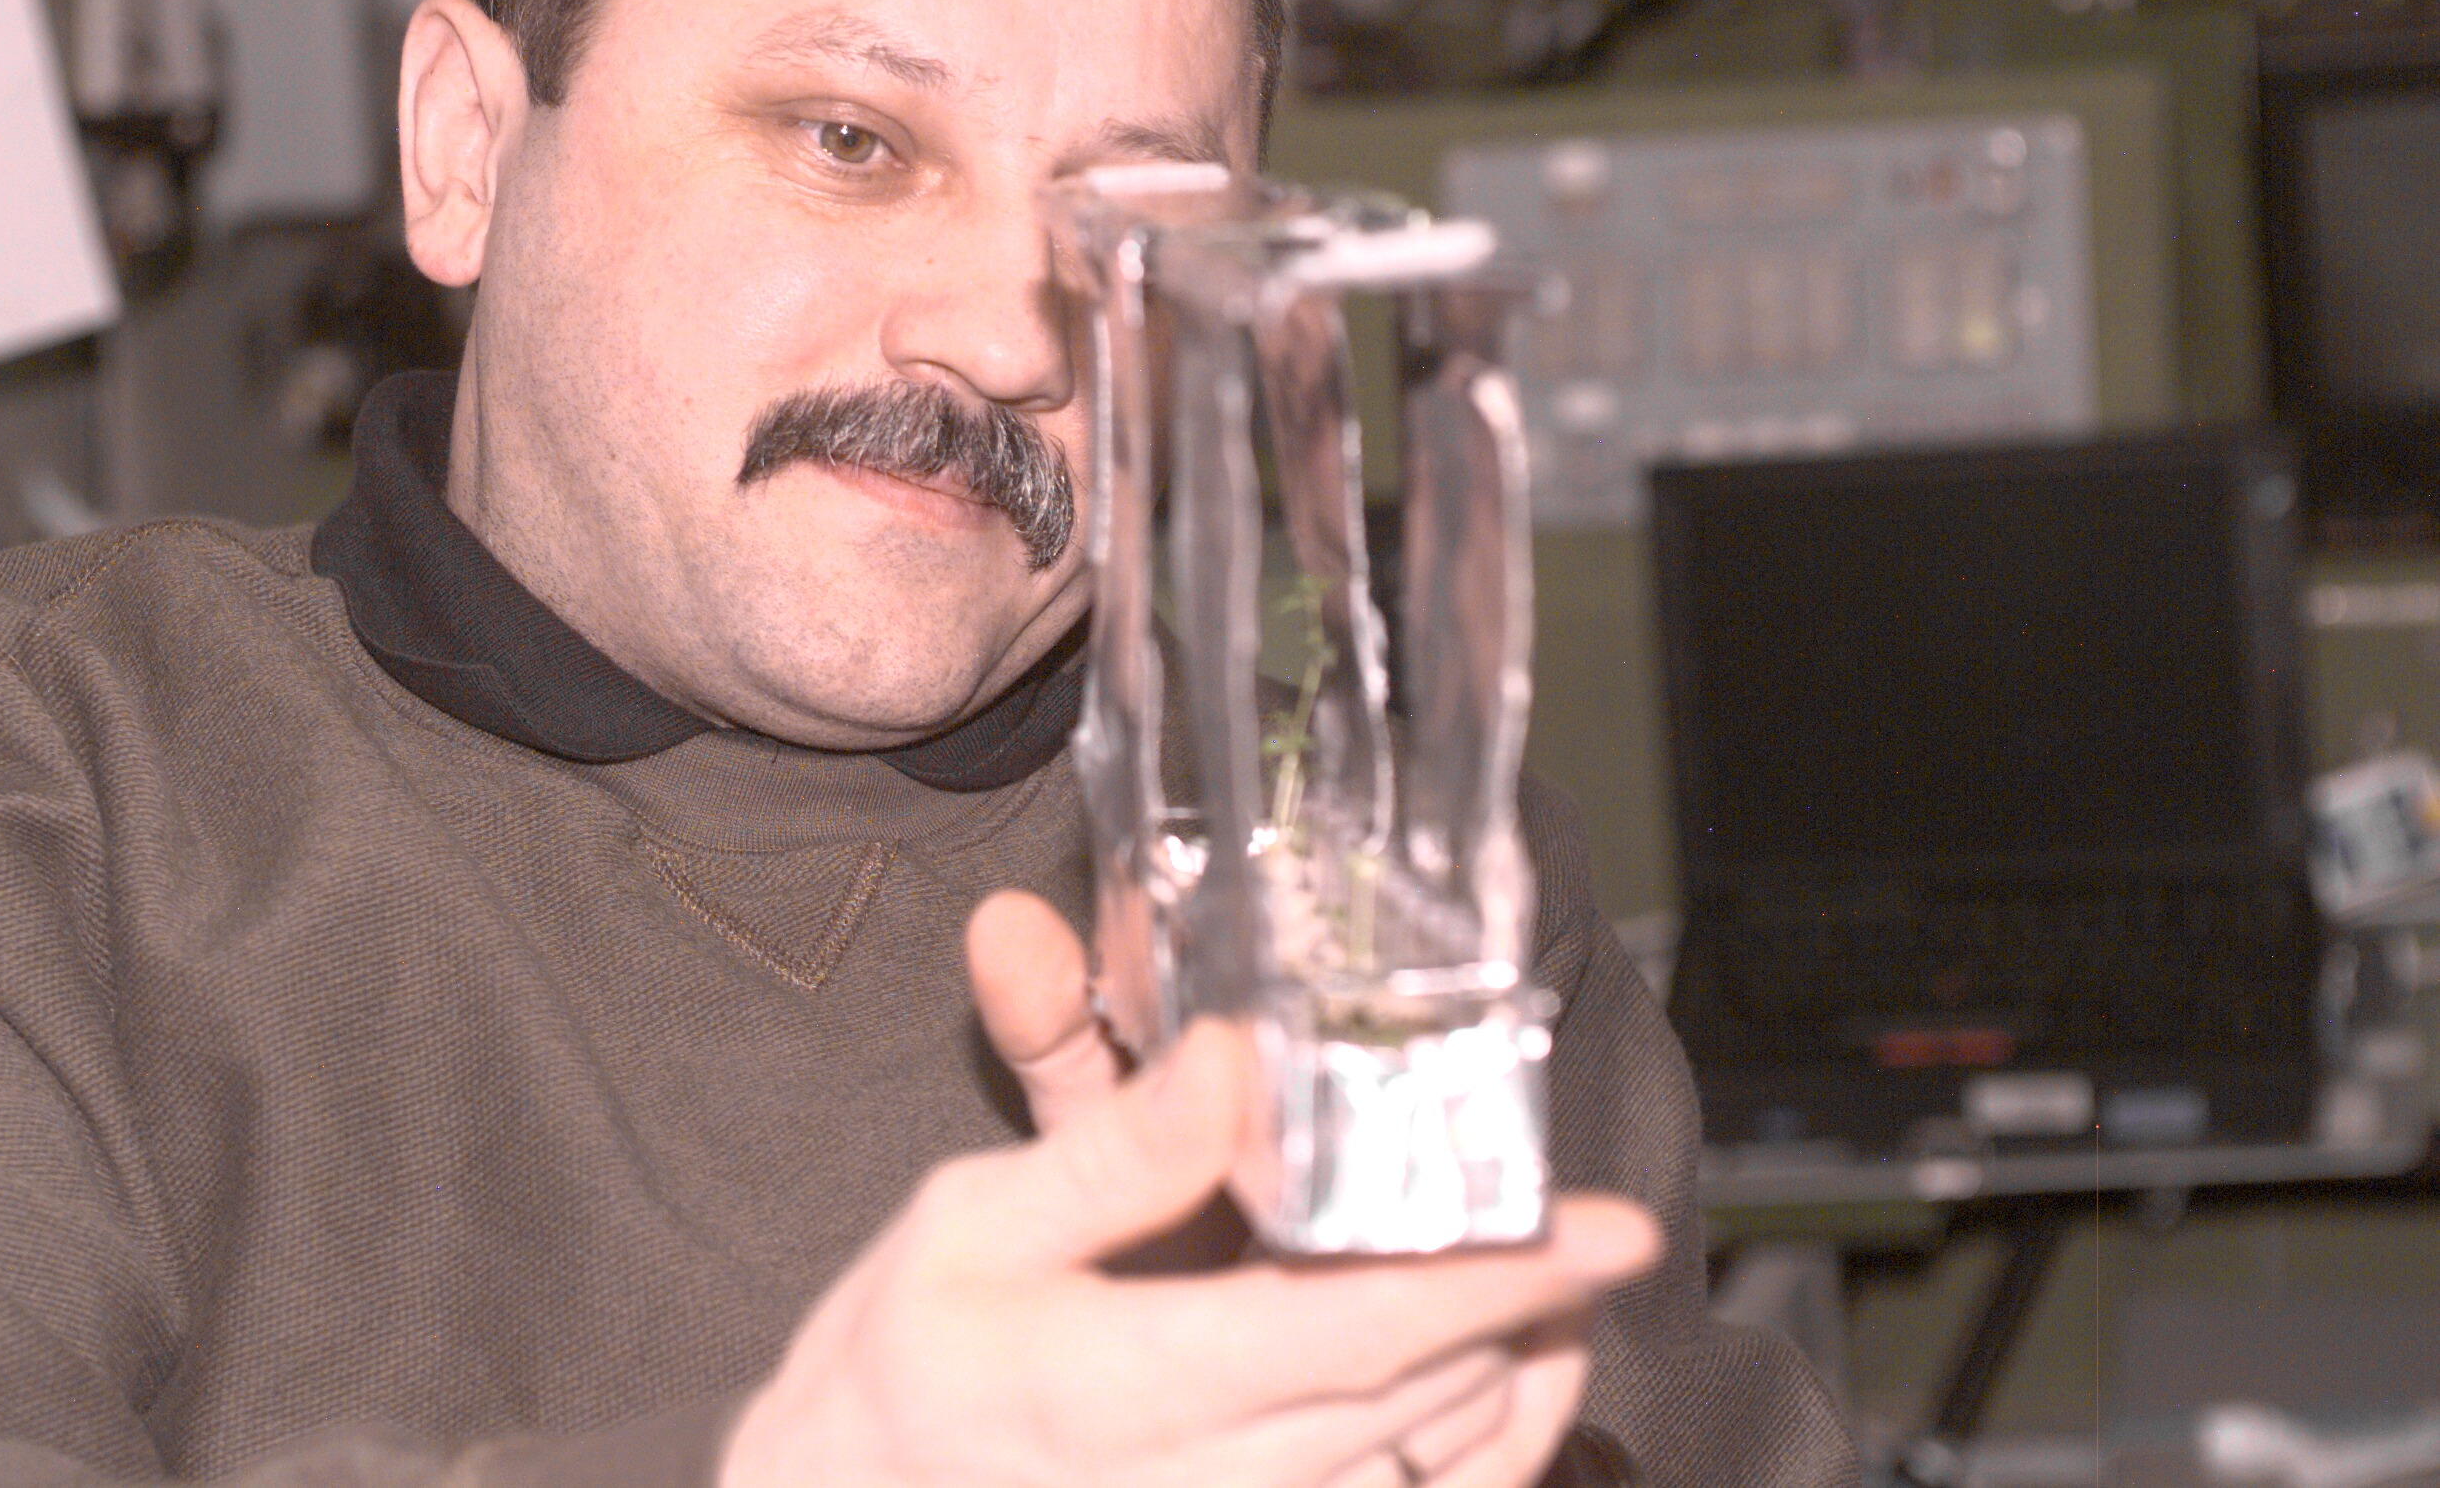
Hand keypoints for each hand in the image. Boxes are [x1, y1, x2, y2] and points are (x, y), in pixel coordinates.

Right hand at [715, 898, 1661, 1487]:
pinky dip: (1472, 1457)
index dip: (1500, 1279)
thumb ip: (1115, 1148)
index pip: (1362, 1332)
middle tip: (1576, 1225)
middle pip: (1429, 1398)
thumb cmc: (893, 1373)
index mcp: (1131, 1384)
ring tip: (1550, 1293)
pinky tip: (1495, 1388)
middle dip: (1521, 1306)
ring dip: (1508, 1376)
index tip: (1608, 1227)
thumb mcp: (966, 1227)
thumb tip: (1234, 1055)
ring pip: (1432, 1470)